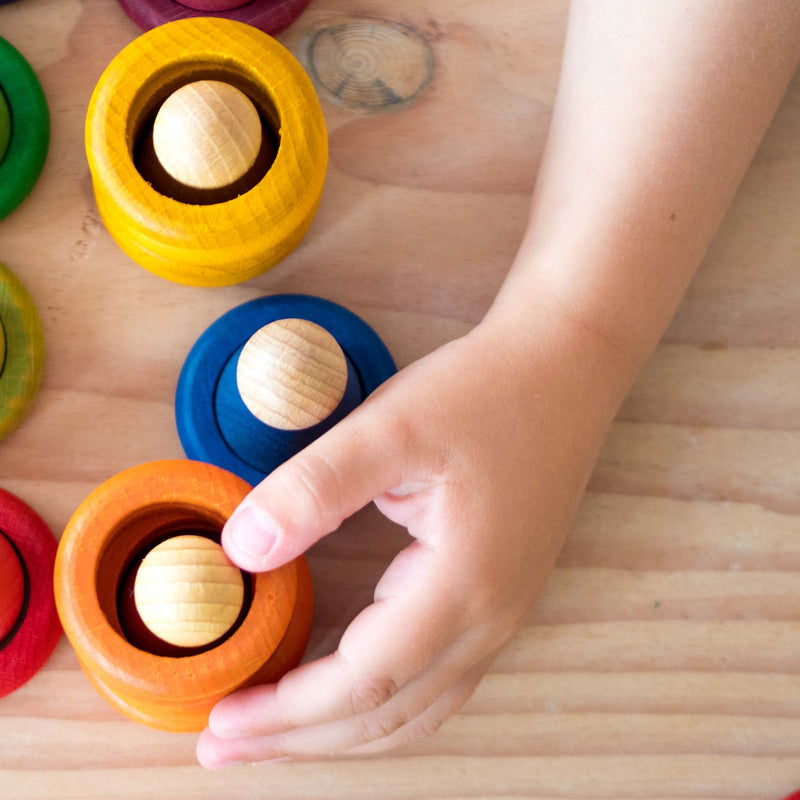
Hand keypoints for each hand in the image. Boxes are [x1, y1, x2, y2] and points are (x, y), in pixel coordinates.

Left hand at [196, 303, 627, 766]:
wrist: (564, 368)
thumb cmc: (485, 391)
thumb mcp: (391, 429)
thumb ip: (314, 489)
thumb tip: (241, 552)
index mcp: (465, 583)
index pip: (363, 681)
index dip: (287, 712)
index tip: (221, 721)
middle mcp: (492, 617)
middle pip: (387, 715)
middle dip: (301, 739)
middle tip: (224, 745)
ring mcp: (504, 612)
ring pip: (416, 708)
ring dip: (340, 732)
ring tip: (276, 735)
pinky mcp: (501, 594)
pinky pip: (437, 680)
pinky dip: (381, 703)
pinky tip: (343, 689)